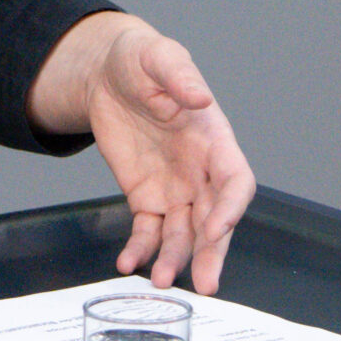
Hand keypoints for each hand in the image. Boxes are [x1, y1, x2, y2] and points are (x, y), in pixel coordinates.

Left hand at [28, 13, 256, 293]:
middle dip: (212, 251)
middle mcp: (200, 171)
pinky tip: (128, 262)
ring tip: (161, 280)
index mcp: (214, 139)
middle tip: (206, 284)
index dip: (231, 208)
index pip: (235, 181)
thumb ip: (179, 77)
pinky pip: (147, 230)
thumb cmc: (141, 61)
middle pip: (214, 219)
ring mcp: (174, 188)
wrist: (105, 74)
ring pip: (183, 233)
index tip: (216, 228)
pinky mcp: (145, 197)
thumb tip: (200, 98)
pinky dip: (140, 249)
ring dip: (175, 258)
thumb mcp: (158, 57)